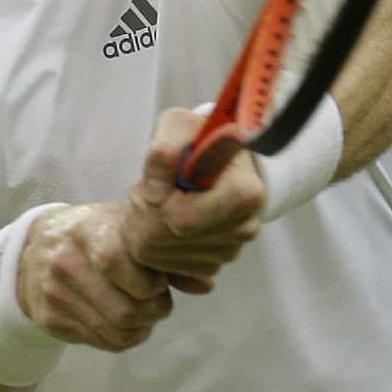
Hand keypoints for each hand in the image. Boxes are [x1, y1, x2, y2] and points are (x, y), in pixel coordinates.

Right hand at [16, 203, 173, 352]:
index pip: (120, 263)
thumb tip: (207, 285)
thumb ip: (164, 255)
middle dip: (154, 311)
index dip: (150, 280)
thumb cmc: (92, 232)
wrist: (36, 247)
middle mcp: (66, 263)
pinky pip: (102, 343)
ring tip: (143, 310)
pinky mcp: (50, 321)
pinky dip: (123, 337)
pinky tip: (122, 319)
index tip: (158, 278)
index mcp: (88, 231)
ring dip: (142, 328)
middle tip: (157, 300)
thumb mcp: (124, 228)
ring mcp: (55, 294)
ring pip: (117, 333)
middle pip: (126, 310)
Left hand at [121, 108, 264, 290]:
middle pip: (170, 238)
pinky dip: (155, 245)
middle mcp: (243, 228)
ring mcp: (228, 251)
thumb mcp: (179, 126)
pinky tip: (162, 219)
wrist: (215, 162)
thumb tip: (159, 176)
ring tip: (157, 200)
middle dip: (146, 215)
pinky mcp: (211, 265)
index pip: (184, 219)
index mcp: (245, 193)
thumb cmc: (199, 142)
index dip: (159, 202)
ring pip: (163, 254)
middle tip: (146, 190)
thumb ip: (166, 144)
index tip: (154, 183)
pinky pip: (167, 265)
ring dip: (147, 228)